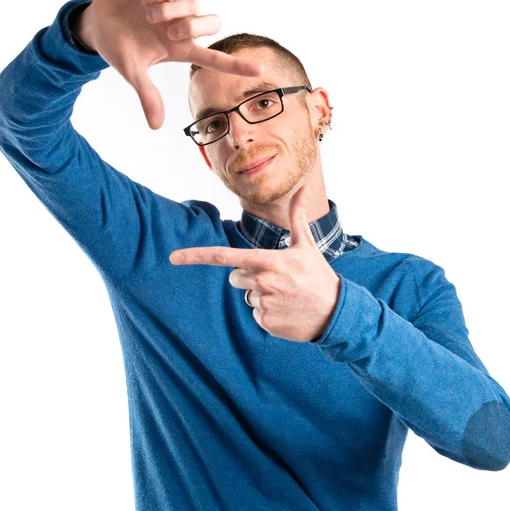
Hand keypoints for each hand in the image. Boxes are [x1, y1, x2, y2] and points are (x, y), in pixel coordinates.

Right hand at [78, 0, 263, 129]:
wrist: (96, 23)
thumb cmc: (118, 50)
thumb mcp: (132, 73)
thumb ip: (147, 96)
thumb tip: (155, 127)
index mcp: (180, 50)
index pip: (215, 59)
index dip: (238, 66)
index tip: (260, 70)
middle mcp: (182, 28)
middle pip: (213, 23)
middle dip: (195, 27)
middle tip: (170, 33)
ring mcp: (173, 7)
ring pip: (194, 3)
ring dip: (171, 11)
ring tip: (148, 16)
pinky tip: (145, 0)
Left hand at [169, 186, 341, 342]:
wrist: (336, 312)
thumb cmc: (318, 274)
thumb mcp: (306, 245)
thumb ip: (297, 215)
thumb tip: (305, 187)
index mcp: (267, 261)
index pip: (225, 257)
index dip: (197, 256)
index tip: (173, 257)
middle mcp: (262, 282)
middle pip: (235, 278)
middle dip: (249, 277)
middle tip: (277, 279)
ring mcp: (263, 304)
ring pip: (247, 297)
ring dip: (261, 296)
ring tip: (286, 296)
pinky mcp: (266, 323)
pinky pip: (256, 315)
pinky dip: (268, 314)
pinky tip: (287, 310)